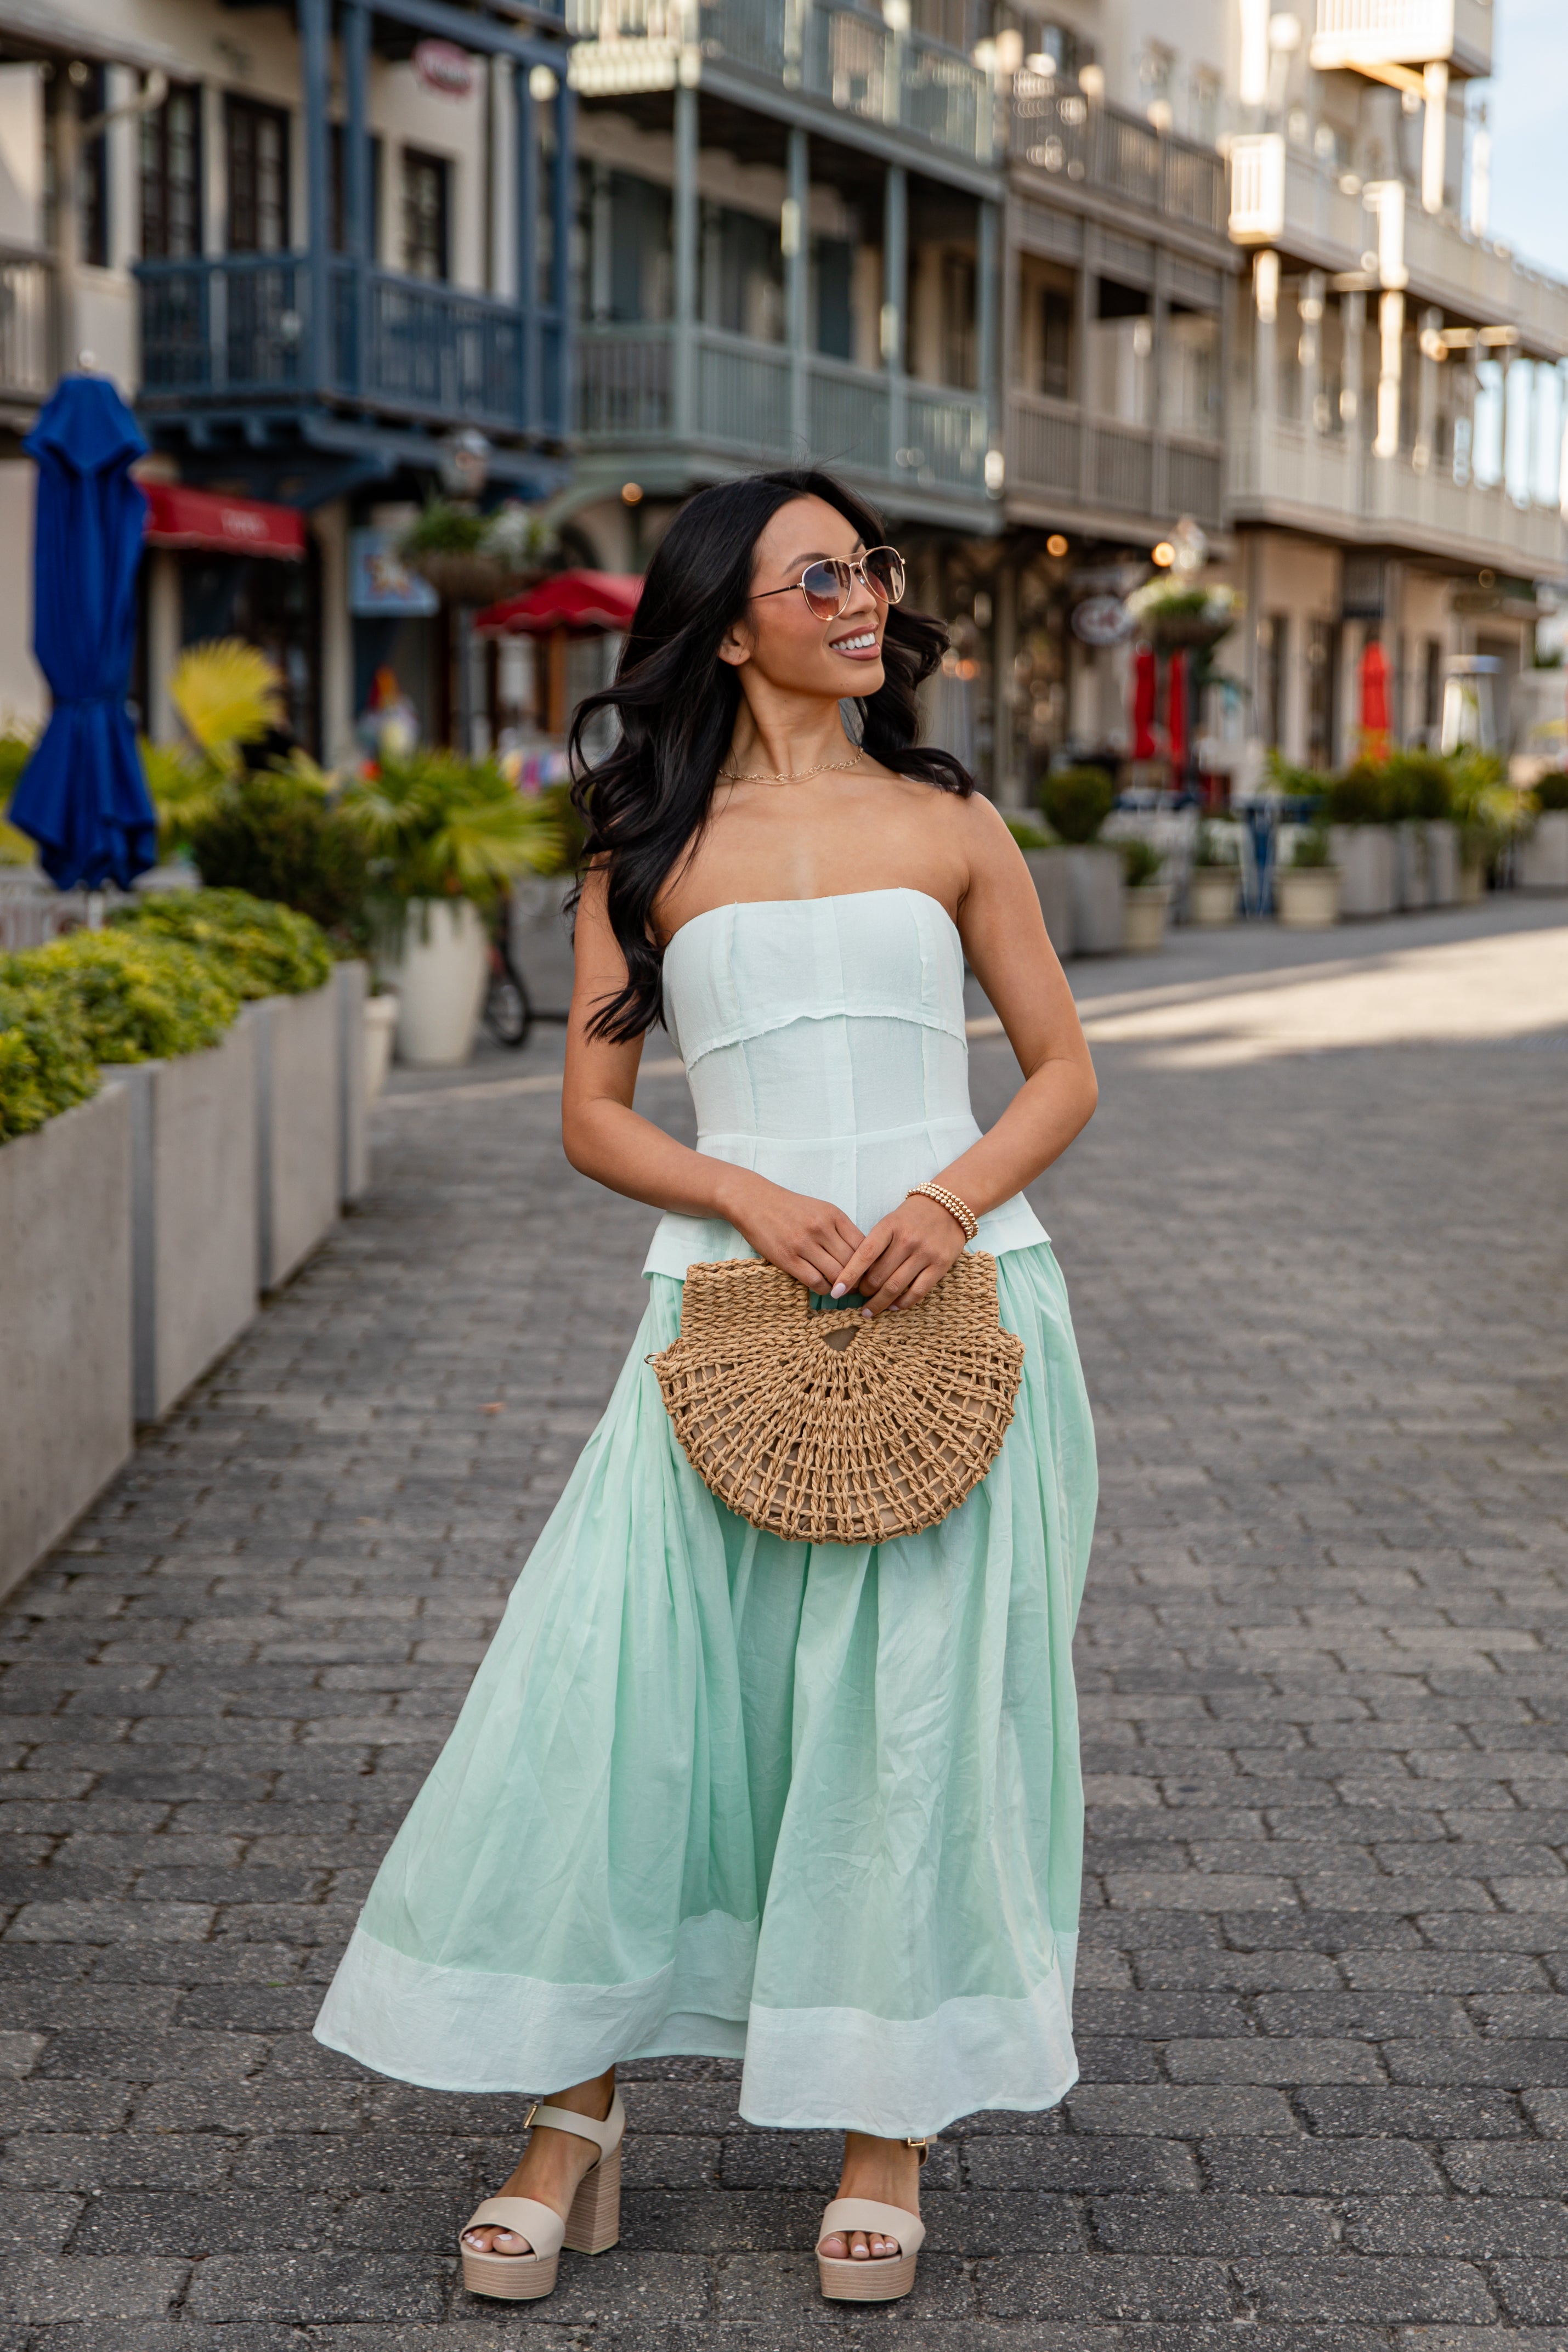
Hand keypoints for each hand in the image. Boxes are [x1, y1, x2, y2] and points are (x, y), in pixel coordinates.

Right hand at [720, 1173, 864, 1293]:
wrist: (755, 1202)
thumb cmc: (790, 1208)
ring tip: (842, 1290)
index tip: (869, 1273)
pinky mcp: (788, 1259)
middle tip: (859, 1287)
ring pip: (837, 1275)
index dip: (870, 1264)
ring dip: (842, 1287)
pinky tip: (823, 1287)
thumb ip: (841, 1230)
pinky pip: (816, 1282)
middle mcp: (822, 1228)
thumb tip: (862, 1256)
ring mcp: (804, 1244)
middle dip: (858, 1279)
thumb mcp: (821, 1210)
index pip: (864, 1246)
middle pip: (853, 1263)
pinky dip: (824, 1289)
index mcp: (834, 1215)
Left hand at [830, 1191, 966, 1316]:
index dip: (848, 1275)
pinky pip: (918, 1292)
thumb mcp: (890, 1222)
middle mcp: (907, 1240)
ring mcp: (925, 1253)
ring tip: (869, 1309)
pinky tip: (893, 1306)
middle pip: (878, 1276)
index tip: (836, 1291)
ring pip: (895, 1287)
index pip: (864, 1255)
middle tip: (858, 1297)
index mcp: (890, 1226)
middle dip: (863, 1291)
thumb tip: (856, 1276)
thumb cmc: (912, 1217)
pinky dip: (902, 1303)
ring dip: (879, 1302)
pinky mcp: (941, 1265)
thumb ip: (875, 1246)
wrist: (949, 1207)